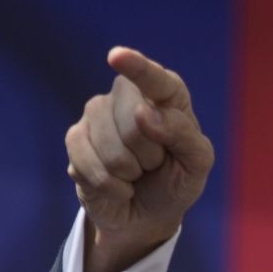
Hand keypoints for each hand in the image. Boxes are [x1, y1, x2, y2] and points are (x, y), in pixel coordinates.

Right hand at [65, 47, 214, 271]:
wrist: (149, 214)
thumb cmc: (176, 181)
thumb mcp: (197, 163)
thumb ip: (183, 134)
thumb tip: (144, 113)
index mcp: (166, 95)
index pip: (154, 78)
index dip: (136, 67)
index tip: (116, 57)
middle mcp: (127, 96)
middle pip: (133, 120)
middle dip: (150, 155)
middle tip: (154, 164)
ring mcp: (96, 114)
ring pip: (110, 147)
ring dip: (129, 172)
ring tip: (136, 173)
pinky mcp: (75, 139)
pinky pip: (87, 163)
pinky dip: (110, 186)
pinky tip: (118, 186)